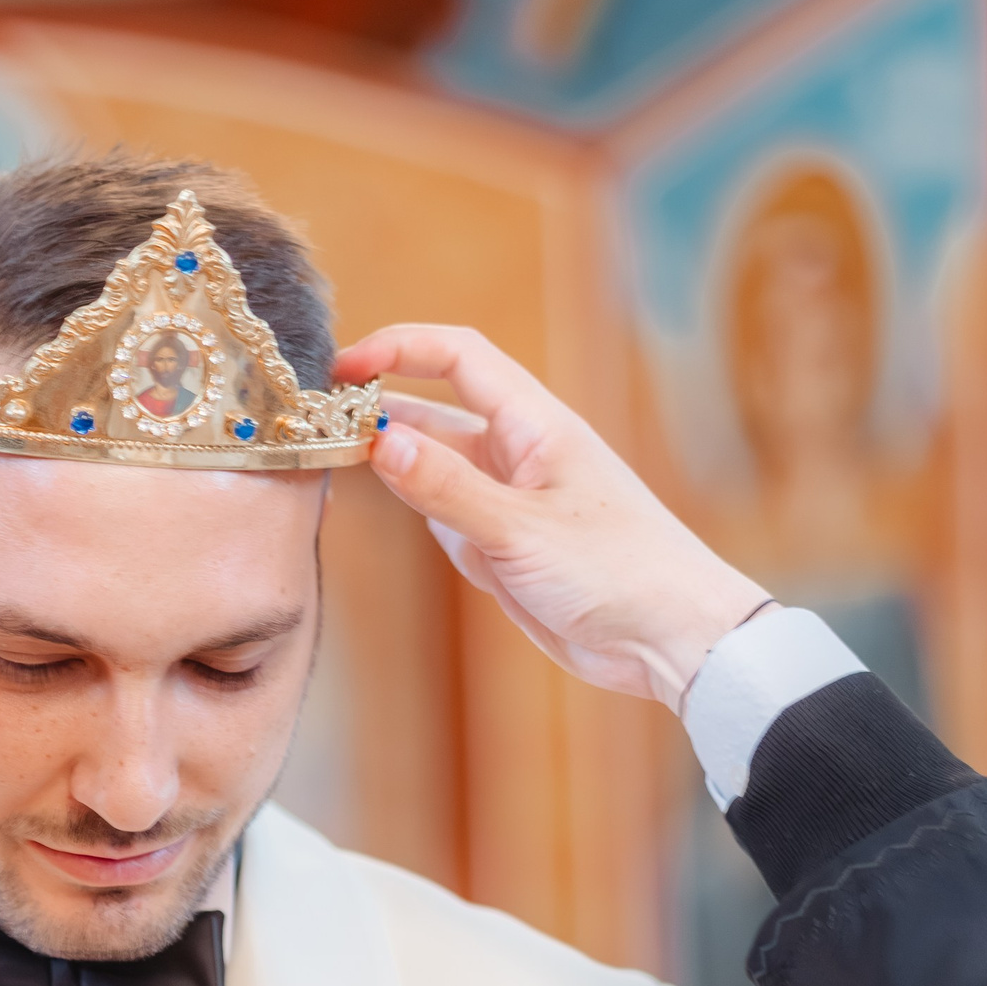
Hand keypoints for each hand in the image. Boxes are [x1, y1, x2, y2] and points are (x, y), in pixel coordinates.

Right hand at [333, 324, 766, 709]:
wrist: (670, 638)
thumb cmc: (620, 570)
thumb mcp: (521, 530)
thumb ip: (447, 488)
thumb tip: (381, 441)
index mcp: (536, 426)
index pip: (459, 358)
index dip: (399, 348)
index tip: (343, 368)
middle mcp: (519, 453)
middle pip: (435, 409)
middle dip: (378, 407)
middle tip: (316, 418)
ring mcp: (510, 500)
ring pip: (434, 464)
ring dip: (388, 459)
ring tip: (328, 455)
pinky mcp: (505, 546)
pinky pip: (446, 513)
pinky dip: (413, 505)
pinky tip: (380, 500)